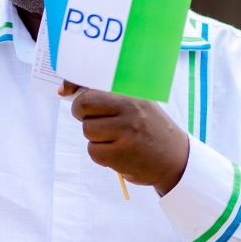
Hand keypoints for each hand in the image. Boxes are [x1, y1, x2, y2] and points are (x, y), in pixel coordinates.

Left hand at [61, 81, 189, 195]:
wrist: (176, 160)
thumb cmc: (150, 130)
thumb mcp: (139, 104)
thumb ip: (110, 96)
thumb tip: (69, 91)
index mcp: (132, 93)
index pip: (95, 81)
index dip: (74, 82)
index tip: (64, 90)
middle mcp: (129, 109)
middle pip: (83, 105)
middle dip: (81, 113)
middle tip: (93, 119)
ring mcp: (125, 131)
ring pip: (87, 130)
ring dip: (96, 138)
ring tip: (116, 140)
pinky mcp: (121, 154)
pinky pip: (93, 151)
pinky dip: (101, 155)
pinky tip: (118, 153)